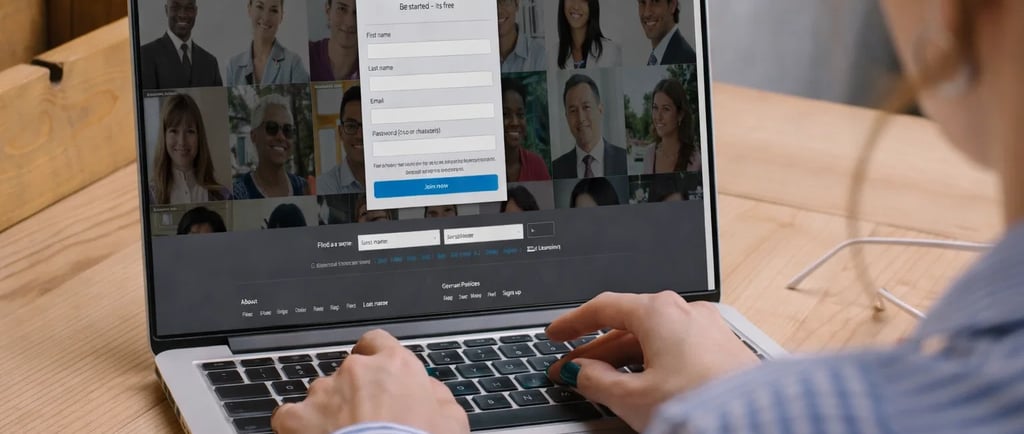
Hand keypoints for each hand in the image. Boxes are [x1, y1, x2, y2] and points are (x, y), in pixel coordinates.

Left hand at [271, 329, 469, 433]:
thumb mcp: (451, 421)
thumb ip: (440, 397)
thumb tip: (432, 392)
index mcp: (394, 365)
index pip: (378, 342)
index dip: (376, 356)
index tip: (377, 371)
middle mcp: (357, 370)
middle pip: (350, 371)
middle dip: (355, 391)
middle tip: (367, 418)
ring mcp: (324, 392)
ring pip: (321, 392)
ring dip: (329, 409)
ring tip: (341, 432)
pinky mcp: (299, 417)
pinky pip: (289, 415)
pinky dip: (297, 425)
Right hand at [546, 291, 758, 431]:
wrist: (758, 422)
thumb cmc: (701, 404)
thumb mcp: (633, 397)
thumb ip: (597, 381)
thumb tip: (579, 372)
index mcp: (659, 311)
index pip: (603, 307)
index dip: (572, 323)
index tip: (555, 335)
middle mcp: (685, 312)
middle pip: (627, 325)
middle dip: (595, 350)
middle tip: (570, 370)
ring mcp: (707, 330)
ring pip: (652, 339)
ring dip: (622, 360)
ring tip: (601, 383)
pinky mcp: (723, 350)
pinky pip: (676, 349)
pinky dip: (651, 363)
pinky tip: (642, 384)